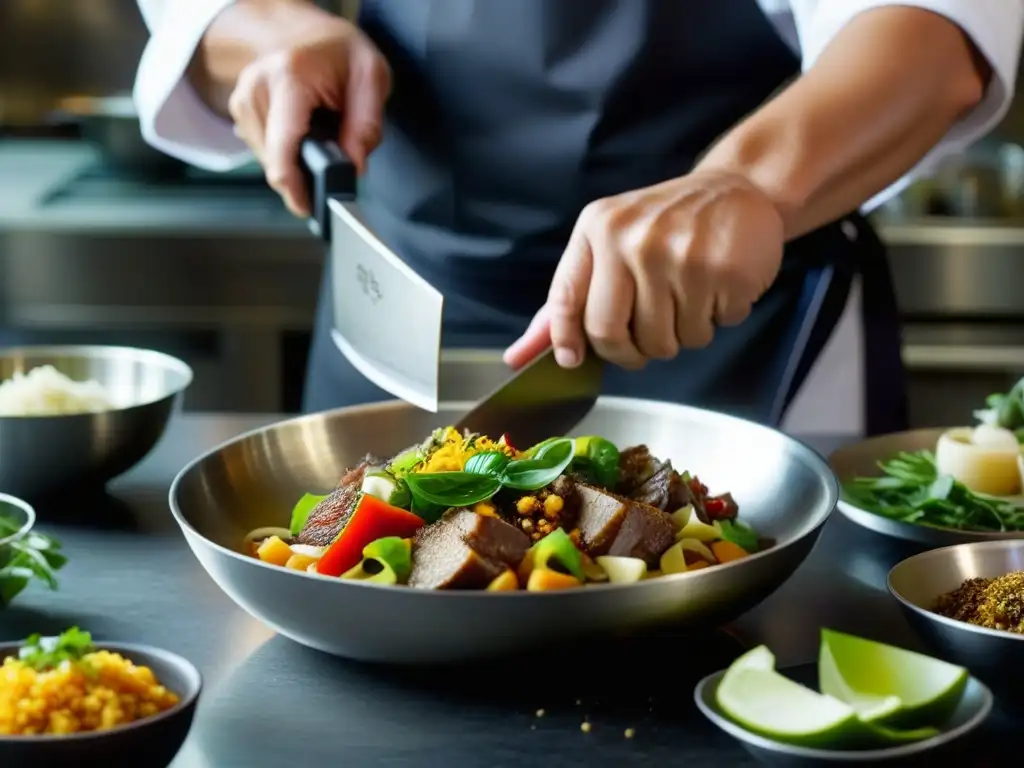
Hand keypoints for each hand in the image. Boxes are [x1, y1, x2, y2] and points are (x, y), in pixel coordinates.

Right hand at [228, 10, 389, 215]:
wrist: (309, 32)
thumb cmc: (340, 52)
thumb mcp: (372, 78)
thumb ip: (367, 126)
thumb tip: (354, 168)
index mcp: (289, 77)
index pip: (282, 147)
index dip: (294, 186)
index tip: (306, 208)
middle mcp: (257, 87)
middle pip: (276, 161)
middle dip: (307, 170)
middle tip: (335, 152)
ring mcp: (243, 99)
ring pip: (270, 160)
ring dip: (298, 160)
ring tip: (319, 132)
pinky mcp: (240, 110)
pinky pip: (265, 151)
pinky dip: (287, 151)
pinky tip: (303, 132)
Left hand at [504, 170, 785, 369]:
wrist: (738, 189)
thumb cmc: (665, 225)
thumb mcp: (609, 244)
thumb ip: (568, 300)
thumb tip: (517, 356)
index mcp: (598, 228)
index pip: (566, 300)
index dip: (566, 338)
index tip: (572, 360)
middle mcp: (632, 239)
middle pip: (611, 334)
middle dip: (629, 352)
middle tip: (646, 340)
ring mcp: (678, 255)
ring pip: (664, 343)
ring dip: (679, 337)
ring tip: (689, 300)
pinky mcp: (723, 272)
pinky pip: (708, 331)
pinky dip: (715, 322)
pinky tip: (716, 289)